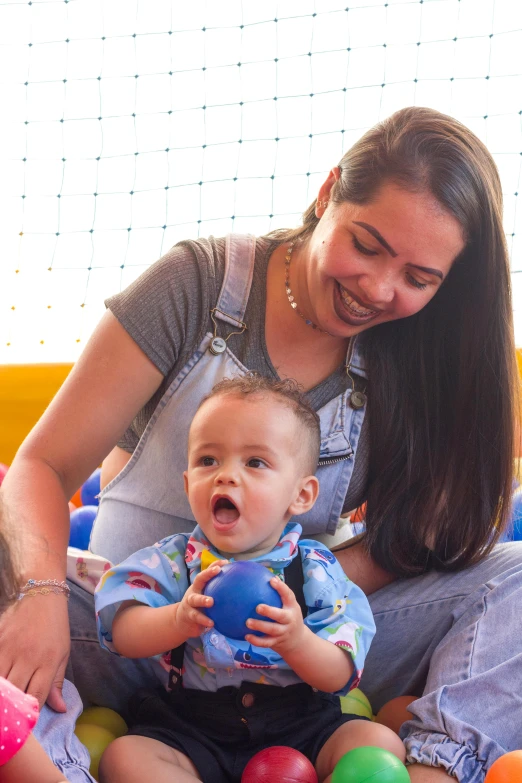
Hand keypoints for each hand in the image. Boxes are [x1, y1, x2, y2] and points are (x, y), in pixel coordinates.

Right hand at [0, 595, 69, 711]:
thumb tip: (59, 709)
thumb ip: (57, 682)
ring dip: (2, 695)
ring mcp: (10, 649)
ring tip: (5, 703)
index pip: (36, 696)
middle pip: (15, 693)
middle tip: (11, 717)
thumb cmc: (55, 626)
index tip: (26, 722)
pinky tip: (0, 687)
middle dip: (13, 708)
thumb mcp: (63, 652)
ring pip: (1, 683)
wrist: (41, 595)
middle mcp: (29, 657)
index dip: (30, 713)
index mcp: (49, 661)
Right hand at [174, 561, 227, 638]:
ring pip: (195, 599)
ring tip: (211, 602)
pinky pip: (196, 617)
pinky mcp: (188, 615)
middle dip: (207, 573)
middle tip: (217, 570)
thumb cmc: (200, 607)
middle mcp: (194, 591)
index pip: (208, 572)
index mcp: (200, 586)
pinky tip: (211, 623)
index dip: (215, 565)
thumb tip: (241, 587)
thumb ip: (220, 593)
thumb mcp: (208, 598)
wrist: (182, 621)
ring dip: (202, 599)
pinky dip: (204, 620)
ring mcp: (189, 603)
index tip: (225, 562)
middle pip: (198, 579)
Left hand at [244, 577, 307, 656]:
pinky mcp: (277, 643)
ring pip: (272, 630)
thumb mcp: (289, 605)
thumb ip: (278, 594)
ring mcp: (283, 632)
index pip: (289, 596)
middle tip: (257, 607)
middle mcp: (289, 620)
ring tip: (248, 622)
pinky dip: (256, 641)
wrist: (297, 640)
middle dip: (270, 612)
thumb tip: (261, 576)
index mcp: (292, 607)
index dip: (281, 588)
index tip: (271, 580)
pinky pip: (266, 643)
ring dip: (260, 626)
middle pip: (281, 616)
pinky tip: (246, 636)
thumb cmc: (288, 616)